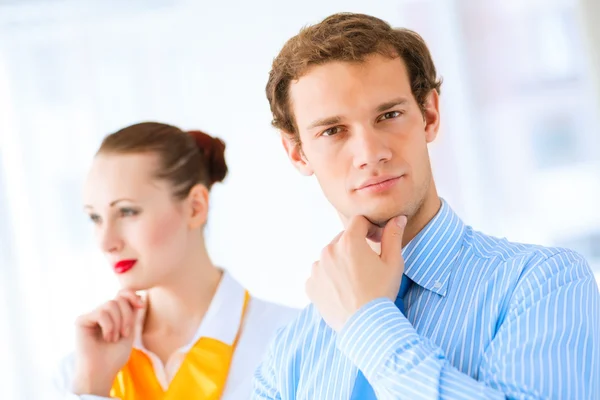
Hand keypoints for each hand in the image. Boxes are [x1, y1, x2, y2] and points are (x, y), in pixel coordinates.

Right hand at [72, 290, 143, 395]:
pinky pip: (101, 313)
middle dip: (127, 315)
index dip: (132, 295)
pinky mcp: (81, 320)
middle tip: (125, 333)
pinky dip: (109, 326)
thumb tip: (139, 295)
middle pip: (119, 299)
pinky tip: (107, 338)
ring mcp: (91, 316)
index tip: (141, 306)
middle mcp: (101, 312)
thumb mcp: (129, 331)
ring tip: (114, 338)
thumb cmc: (114, 356)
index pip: (122, 294)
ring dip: (118, 323)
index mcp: (113, 314)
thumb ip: (132, 313)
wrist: (101, 372)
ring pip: (111, 304)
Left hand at [307, 215, 406, 331]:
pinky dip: (329, 278)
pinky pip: (320, 274)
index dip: (369, 228)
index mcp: (349, 242)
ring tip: (354, 280)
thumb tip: (397, 218)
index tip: (376, 240)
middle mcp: (329, 251)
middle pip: (343, 239)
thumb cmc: (381, 293)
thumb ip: (393, 236)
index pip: (358, 222)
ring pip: (330, 256)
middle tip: (367, 265)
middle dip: (354, 246)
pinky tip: (342, 290)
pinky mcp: (310, 285)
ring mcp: (317, 269)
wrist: (365, 325)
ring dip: (340, 261)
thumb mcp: (393, 263)